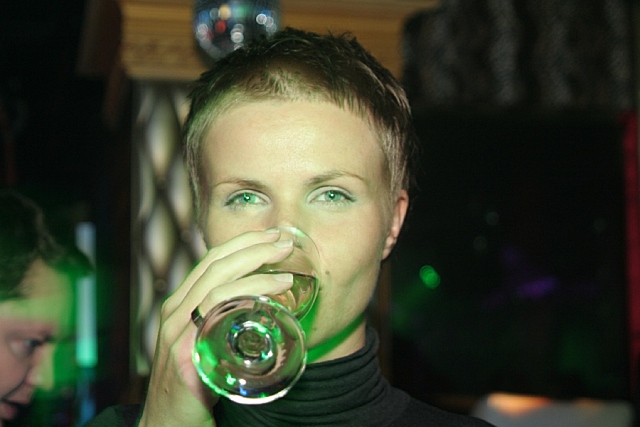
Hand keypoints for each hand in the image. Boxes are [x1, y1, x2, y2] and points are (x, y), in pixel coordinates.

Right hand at [138, 229, 293, 426]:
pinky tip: (269, 299)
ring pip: (217, 285)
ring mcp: (177, 332)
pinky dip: (246, 298)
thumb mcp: (204, 344)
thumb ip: (222, 324)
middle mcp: (175, 313)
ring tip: (287, 272)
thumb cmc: (192, 385)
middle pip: (215, 265)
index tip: (271, 236)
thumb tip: (260, 310)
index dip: (242, 243)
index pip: (211, 262)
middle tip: (284, 241)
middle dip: (253, 247)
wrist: (166, 426)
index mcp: (180, 306)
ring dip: (256, 271)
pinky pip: (216, 314)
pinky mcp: (185, 353)